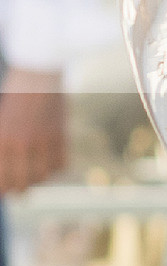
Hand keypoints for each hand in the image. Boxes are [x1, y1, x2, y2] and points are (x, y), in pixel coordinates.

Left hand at [0, 71, 67, 193]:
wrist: (37, 73)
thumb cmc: (14, 95)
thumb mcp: (1, 121)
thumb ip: (4, 144)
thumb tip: (5, 164)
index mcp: (3, 139)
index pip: (2, 179)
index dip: (3, 190)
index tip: (5, 192)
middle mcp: (22, 143)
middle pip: (22, 184)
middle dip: (18, 189)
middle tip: (18, 187)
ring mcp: (44, 141)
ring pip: (42, 177)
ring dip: (37, 178)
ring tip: (33, 173)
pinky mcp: (60, 136)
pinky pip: (60, 164)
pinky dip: (55, 167)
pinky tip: (49, 161)